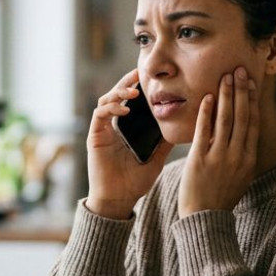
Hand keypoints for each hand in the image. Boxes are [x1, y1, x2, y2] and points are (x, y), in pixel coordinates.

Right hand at [86, 69, 172, 218]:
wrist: (118, 201)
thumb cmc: (134, 183)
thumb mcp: (156, 159)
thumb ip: (164, 143)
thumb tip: (181, 128)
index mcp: (124, 130)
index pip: (128, 102)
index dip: (135, 87)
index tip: (148, 78)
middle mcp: (111, 127)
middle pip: (115, 96)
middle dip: (126, 83)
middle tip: (139, 73)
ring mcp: (101, 131)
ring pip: (105, 101)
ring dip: (119, 93)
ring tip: (134, 91)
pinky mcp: (94, 136)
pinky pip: (100, 115)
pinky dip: (111, 108)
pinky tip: (125, 109)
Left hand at [179, 67, 258, 217]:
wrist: (205, 218)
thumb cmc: (221, 197)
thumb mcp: (240, 176)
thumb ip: (242, 155)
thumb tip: (244, 134)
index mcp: (248, 159)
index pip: (252, 123)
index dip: (252, 100)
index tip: (251, 83)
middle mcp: (237, 155)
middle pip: (242, 116)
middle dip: (241, 91)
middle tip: (240, 70)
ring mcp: (219, 157)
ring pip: (225, 120)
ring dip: (226, 96)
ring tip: (225, 77)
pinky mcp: (200, 160)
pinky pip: (204, 131)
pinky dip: (206, 113)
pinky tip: (207, 97)